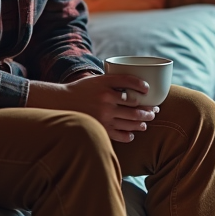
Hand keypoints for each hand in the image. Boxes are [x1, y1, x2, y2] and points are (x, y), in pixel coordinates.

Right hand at [26, 74, 158, 141]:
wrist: (61, 103)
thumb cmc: (81, 90)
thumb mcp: (96, 80)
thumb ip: (114, 81)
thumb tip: (137, 84)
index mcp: (105, 84)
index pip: (129, 82)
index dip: (141, 85)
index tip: (148, 89)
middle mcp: (106, 99)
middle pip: (135, 105)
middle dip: (148, 110)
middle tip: (154, 111)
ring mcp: (104, 115)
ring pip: (131, 121)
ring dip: (142, 122)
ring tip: (145, 123)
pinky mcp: (101, 127)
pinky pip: (120, 134)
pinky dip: (129, 135)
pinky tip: (132, 134)